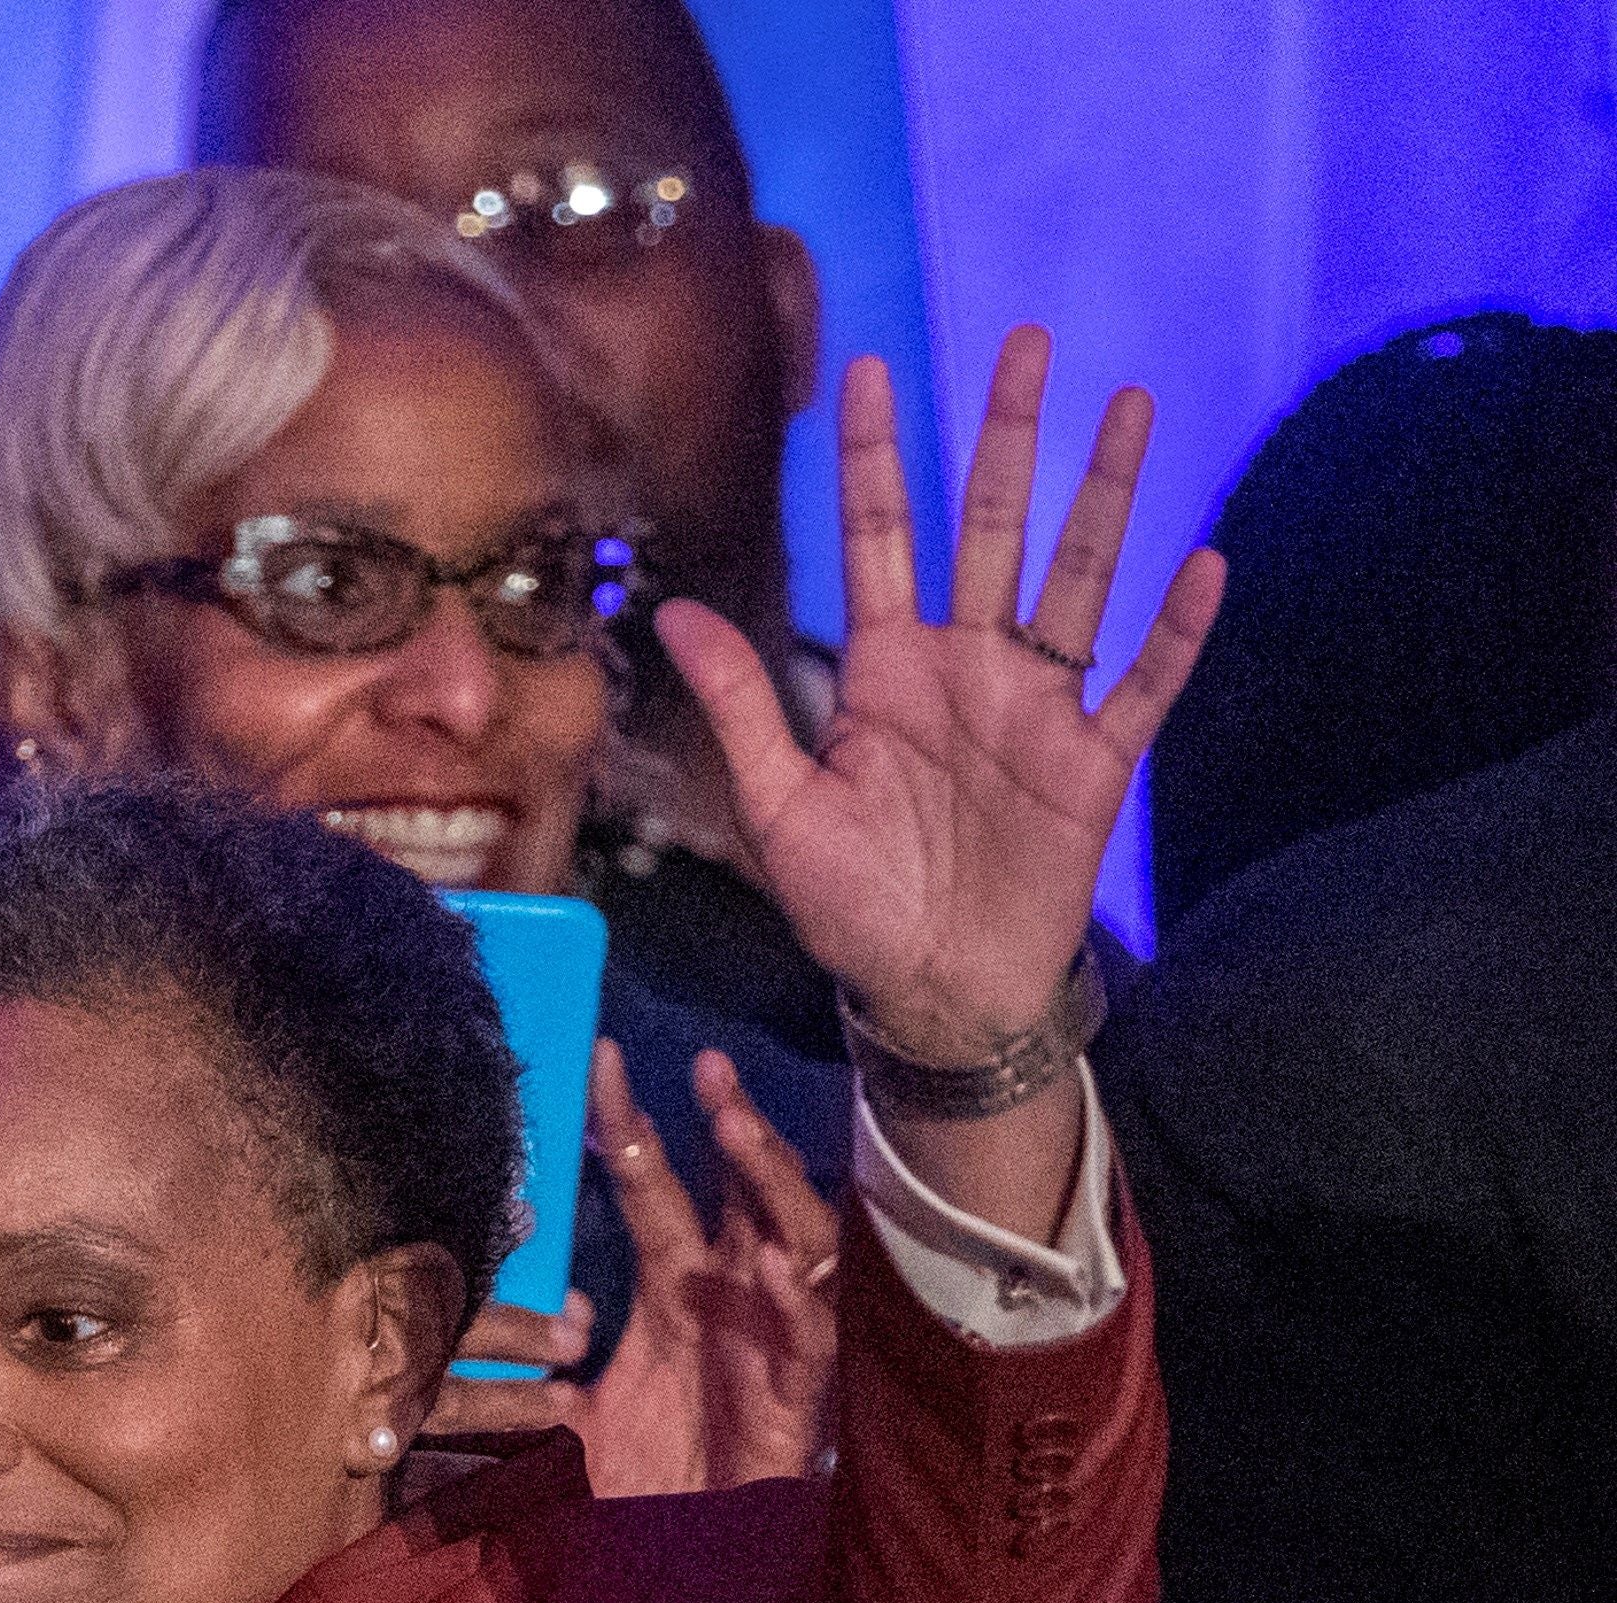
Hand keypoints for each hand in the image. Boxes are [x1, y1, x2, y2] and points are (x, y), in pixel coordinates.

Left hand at [426, 1044, 842, 1495]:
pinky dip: (797, 1293)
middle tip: (707, 1066)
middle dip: (730, 1124)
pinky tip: (776, 1262)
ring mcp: (774, 1331)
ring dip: (768, 1181)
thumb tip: (522, 1317)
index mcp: (675, 1287)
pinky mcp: (801, 1385)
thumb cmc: (645, 1480)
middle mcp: (732, 1293)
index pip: (656, 1184)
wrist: (687, 1559)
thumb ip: (546, 1364)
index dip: (634, 1124)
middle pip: (742, 1189)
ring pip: (794, 1234)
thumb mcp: (578, 1415)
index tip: (601, 1060)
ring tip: (737, 1129)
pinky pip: (811, 1328)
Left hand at [662, 334, 1216, 1068]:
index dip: (873, 455)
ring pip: (1078, 576)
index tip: (865, 367)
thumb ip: (739, 705)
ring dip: (1106, 494)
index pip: (878, 537)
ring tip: (1130, 402)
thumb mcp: (776, 806)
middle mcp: (965, 667)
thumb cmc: (849, 906)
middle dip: (1007, 436)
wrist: (929, 991)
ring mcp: (1036, 706)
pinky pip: (1142, 682)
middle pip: (990, 526)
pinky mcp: (1094, 761)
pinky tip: (1201, 563)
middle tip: (1027, 339)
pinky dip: (1173, 628)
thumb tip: (673, 613)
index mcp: (883, 672)